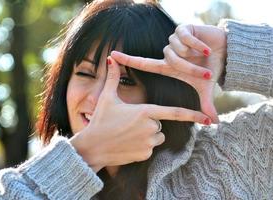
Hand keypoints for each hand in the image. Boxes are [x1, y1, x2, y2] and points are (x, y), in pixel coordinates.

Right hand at [70, 56, 209, 171]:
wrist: (92, 148)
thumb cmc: (100, 121)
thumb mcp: (107, 98)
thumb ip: (113, 77)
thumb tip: (111, 58)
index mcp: (144, 111)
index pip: (175, 112)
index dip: (193, 115)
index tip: (207, 118)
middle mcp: (150, 127)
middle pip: (160, 123)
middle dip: (151, 121)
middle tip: (130, 123)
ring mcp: (148, 143)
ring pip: (157, 136)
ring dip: (148, 134)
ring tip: (128, 133)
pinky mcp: (145, 156)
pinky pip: (150, 148)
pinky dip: (143, 146)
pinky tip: (127, 144)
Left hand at [111, 24, 226, 122]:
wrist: (226, 52)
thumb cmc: (212, 68)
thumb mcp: (205, 87)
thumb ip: (205, 104)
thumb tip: (214, 123)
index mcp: (168, 66)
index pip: (144, 63)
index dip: (128, 60)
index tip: (112, 55)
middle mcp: (168, 53)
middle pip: (170, 59)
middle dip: (189, 67)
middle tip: (206, 73)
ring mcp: (175, 40)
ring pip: (176, 48)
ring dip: (193, 55)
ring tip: (204, 55)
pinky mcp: (183, 28)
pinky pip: (184, 37)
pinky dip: (197, 44)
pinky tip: (206, 47)